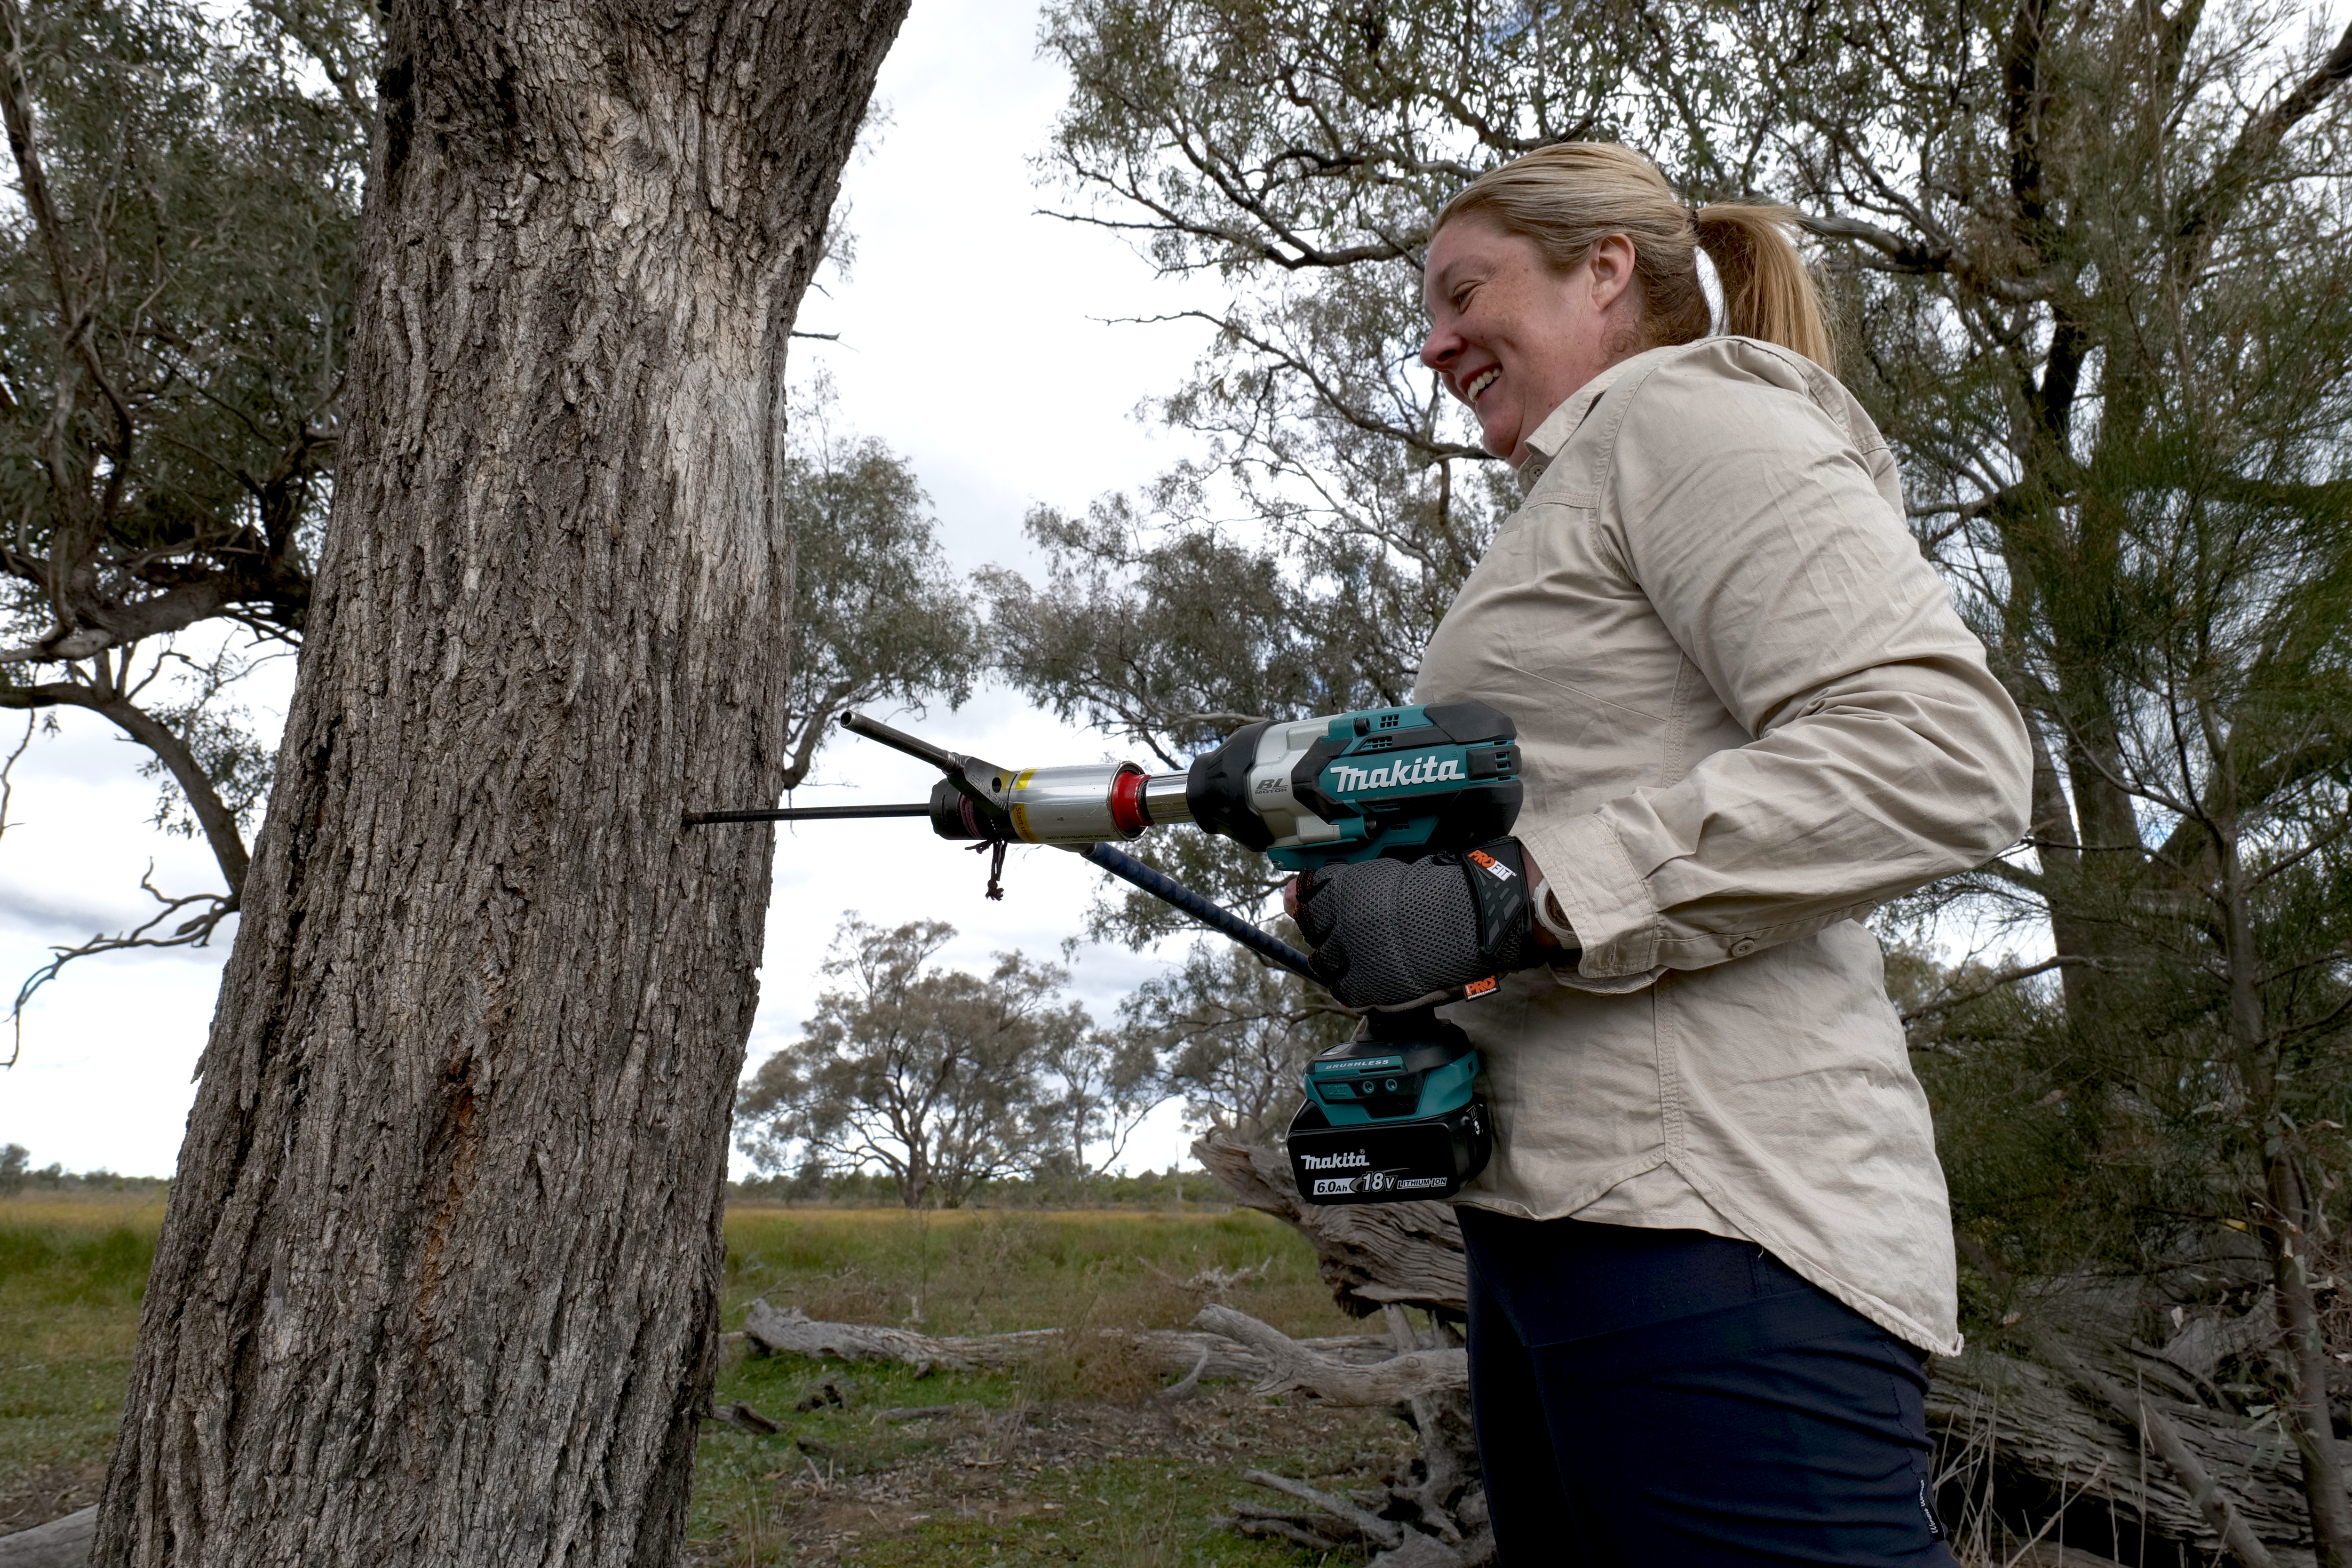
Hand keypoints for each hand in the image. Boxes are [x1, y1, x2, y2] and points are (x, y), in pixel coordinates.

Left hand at [1289, 839, 1540, 1008]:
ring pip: (1322, 960)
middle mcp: (1342, 918)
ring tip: (1361, 955)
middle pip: (1311, 926)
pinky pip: (1342, 989)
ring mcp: (1352, 953)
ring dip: (1336, 958)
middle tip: (1350, 930)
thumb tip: (1304, 889)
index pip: (1309, 890)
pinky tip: (1367, 978)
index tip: (1318, 900)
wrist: (1475, 921)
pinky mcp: (1367, 985)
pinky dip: (1350, 985)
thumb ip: (1351, 879)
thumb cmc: (1447, 889)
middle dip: (1326, 927)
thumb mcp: (1395, 869)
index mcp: (1348, 884)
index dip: (1314, 897)